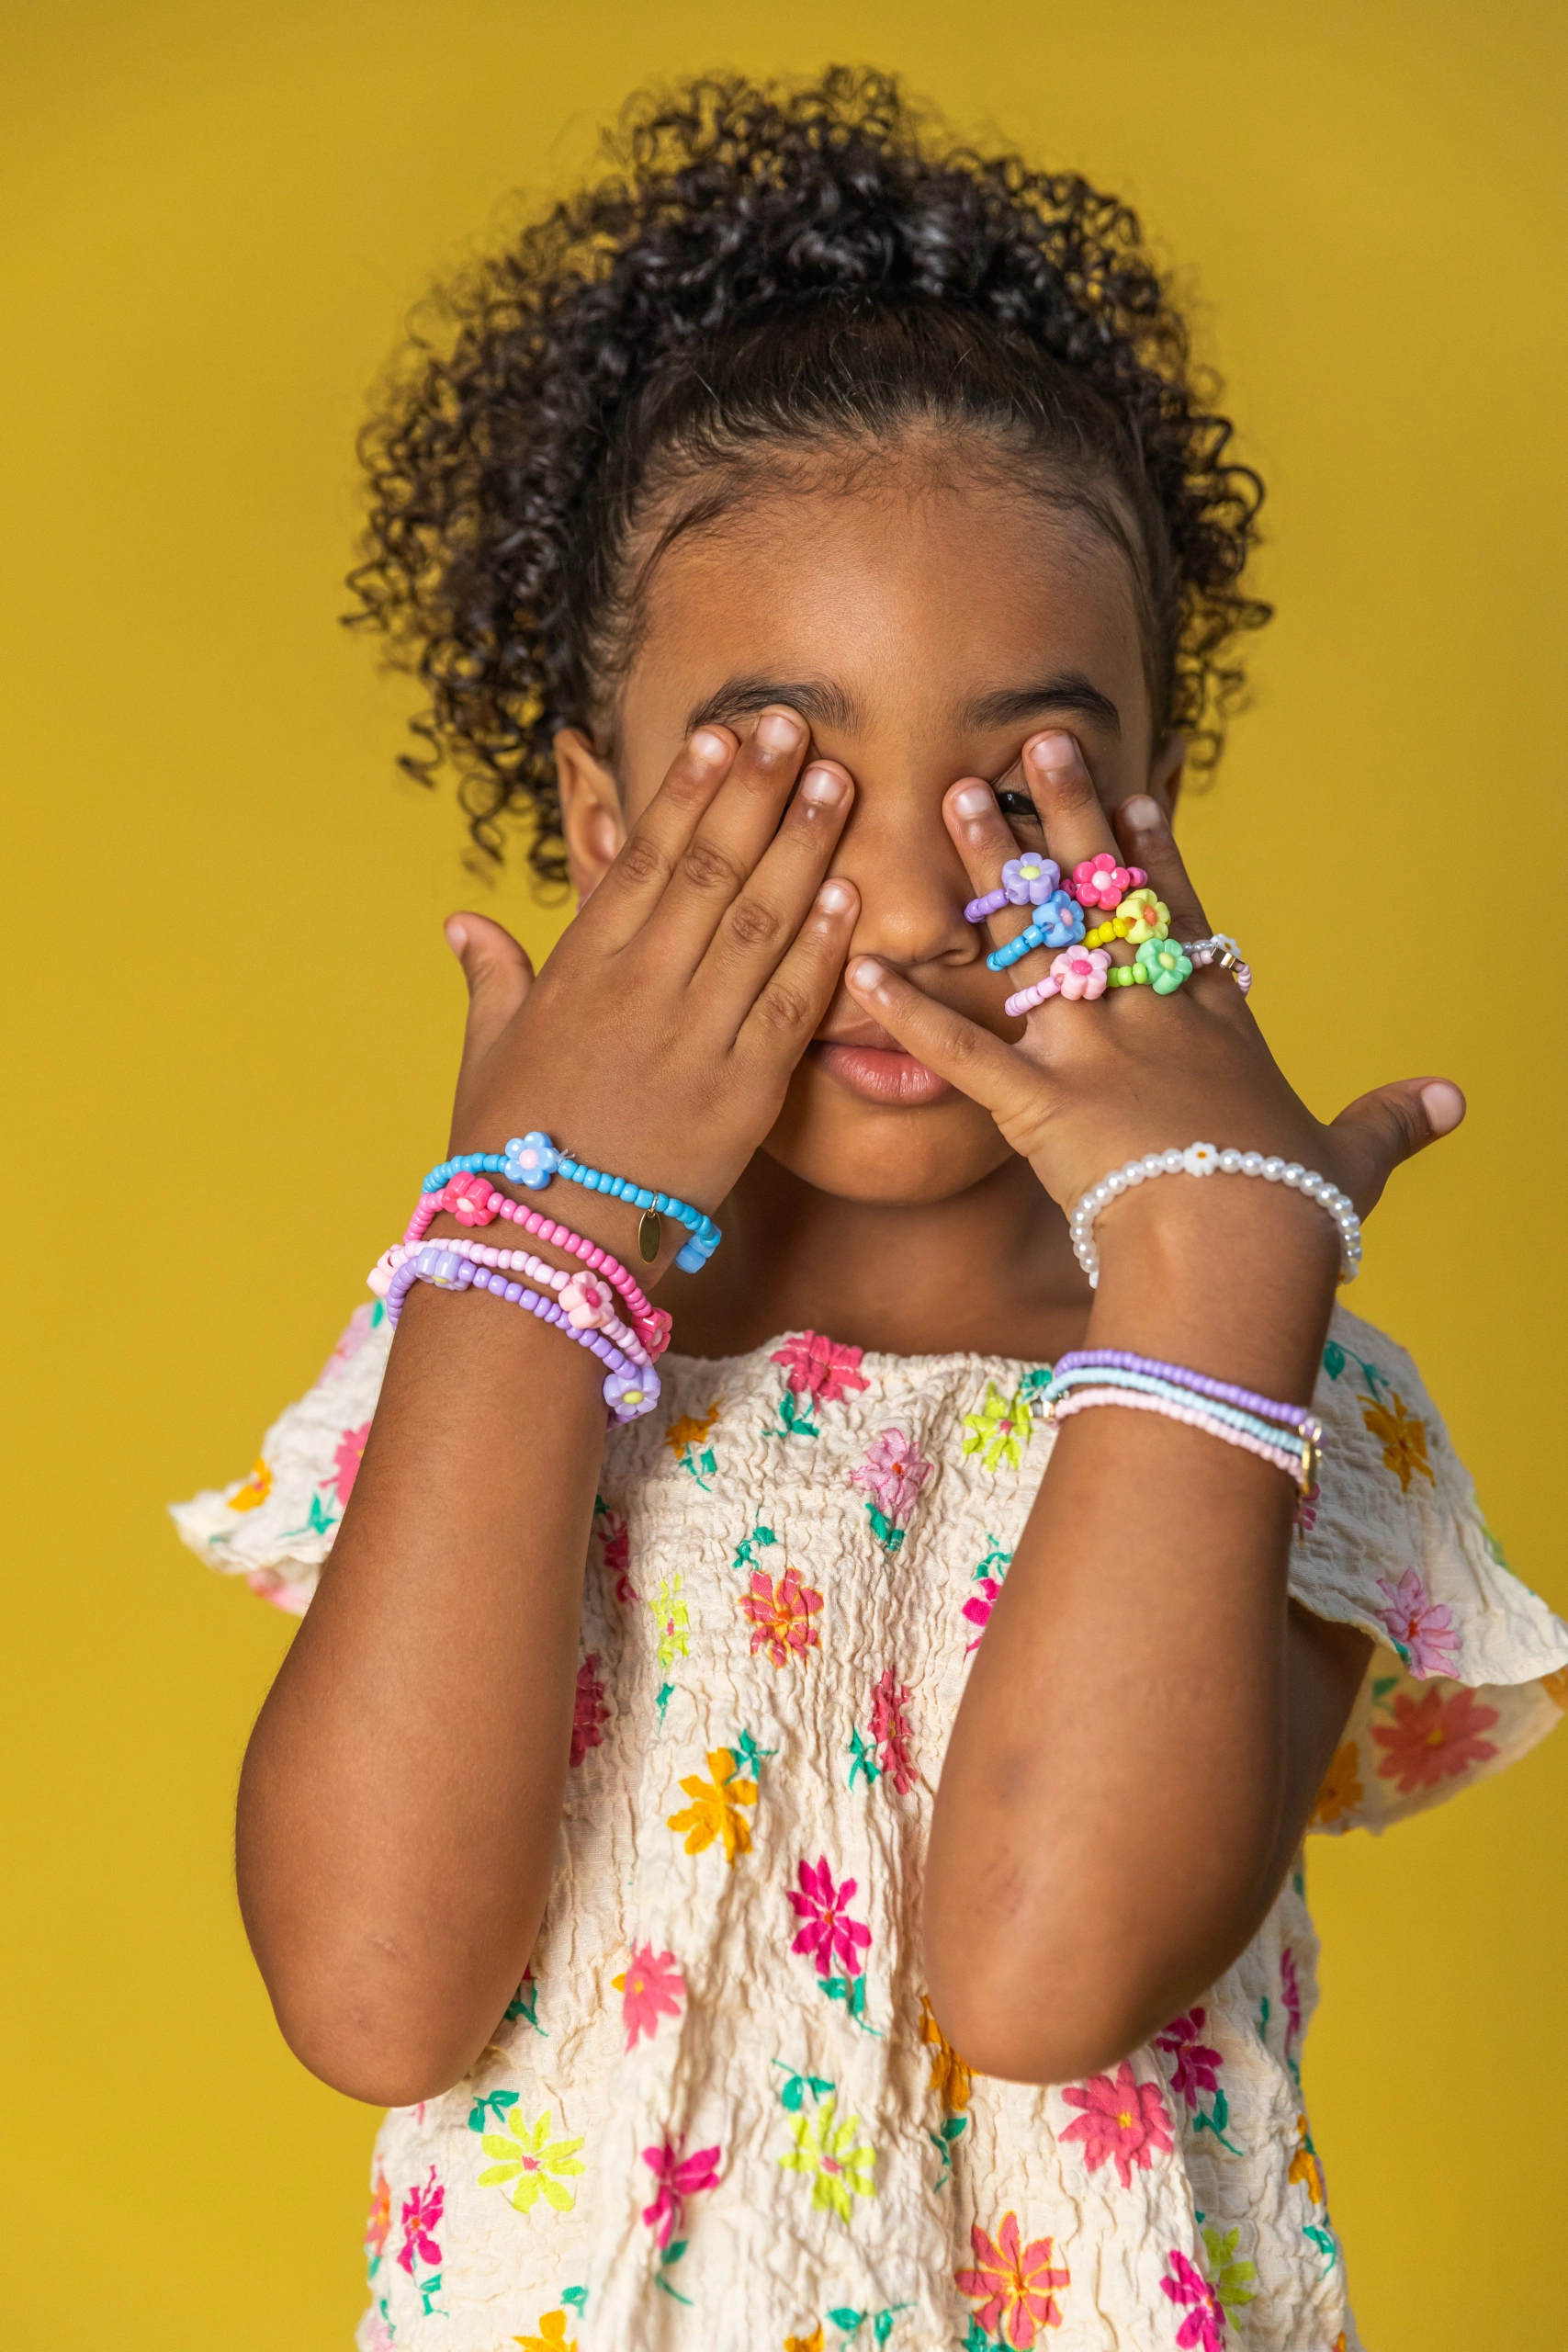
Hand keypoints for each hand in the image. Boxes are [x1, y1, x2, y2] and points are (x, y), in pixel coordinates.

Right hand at [439, 712, 859, 1261]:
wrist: (542, 1248)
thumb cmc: (508, 1153)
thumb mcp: (487, 1054)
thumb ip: (491, 978)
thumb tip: (463, 922)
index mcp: (577, 972)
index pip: (640, 859)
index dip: (687, 793)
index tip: (723, 736)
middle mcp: (637, 993)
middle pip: (708, 871)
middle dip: (757, 794)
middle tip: (798, 726)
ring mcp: (692, 1041)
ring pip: (757, 925)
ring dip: (803, 849)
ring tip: (838, 782)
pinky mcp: (740, 1096)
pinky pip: (789, 1008)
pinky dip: (822, 950)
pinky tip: (852, 896)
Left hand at [845, 728, 1463, 1230]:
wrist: (1240, 1248)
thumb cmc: (1293, 1210)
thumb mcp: (1353, 1159)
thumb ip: (1391, 1121)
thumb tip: (1453, 1102)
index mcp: (1215, 1022)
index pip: (1178, 915)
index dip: (1154, 851)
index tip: (1132, 790)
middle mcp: (1147, 1016)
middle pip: (1097, 898)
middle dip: (1061, 816)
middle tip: (1030, 744)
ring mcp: (1088, 1052)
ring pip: (1028, 944)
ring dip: (985, 870)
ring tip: (951, 795)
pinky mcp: (1035, 1104)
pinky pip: (959, 1053)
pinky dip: (909, 1013)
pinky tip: (861, 967)